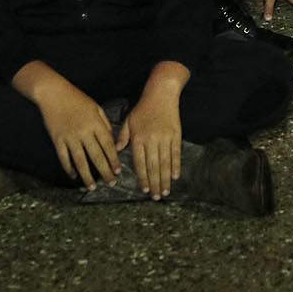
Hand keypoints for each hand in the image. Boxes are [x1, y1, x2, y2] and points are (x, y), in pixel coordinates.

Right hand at [17, 67, 119, 189]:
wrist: (54, 93)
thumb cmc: (77, 99)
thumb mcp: (96, 108)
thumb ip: (104, 124)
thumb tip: (111, 142)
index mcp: (96, 124)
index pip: (108, 145)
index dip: (113, 160)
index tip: (118, 171)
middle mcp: (84, 132)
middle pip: (96, 156)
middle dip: (104, 171)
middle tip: (110, 183)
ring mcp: (69, 137)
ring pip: (80, 161)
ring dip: (87, 176)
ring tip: (92, 187)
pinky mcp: (57, 140)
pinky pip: (64, 158)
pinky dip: (69, 168)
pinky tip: (74, 176)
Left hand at [116, 62, 189, 200]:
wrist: (161, 94)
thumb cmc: (143, 108)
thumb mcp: (129, 121)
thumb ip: (122, 137)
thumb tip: (117, 151)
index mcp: (138, 138)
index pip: (140, 163)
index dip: (143, 178)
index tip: (144, 190)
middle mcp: (152, 140)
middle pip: (154, 166)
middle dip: (155, 184)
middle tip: (156, 197)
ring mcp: (165, 138)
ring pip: (165, 163)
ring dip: (165, 179)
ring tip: (165, 192)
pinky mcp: (176, 135)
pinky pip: (176, 153)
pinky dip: (176, 165)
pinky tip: (175, 176)